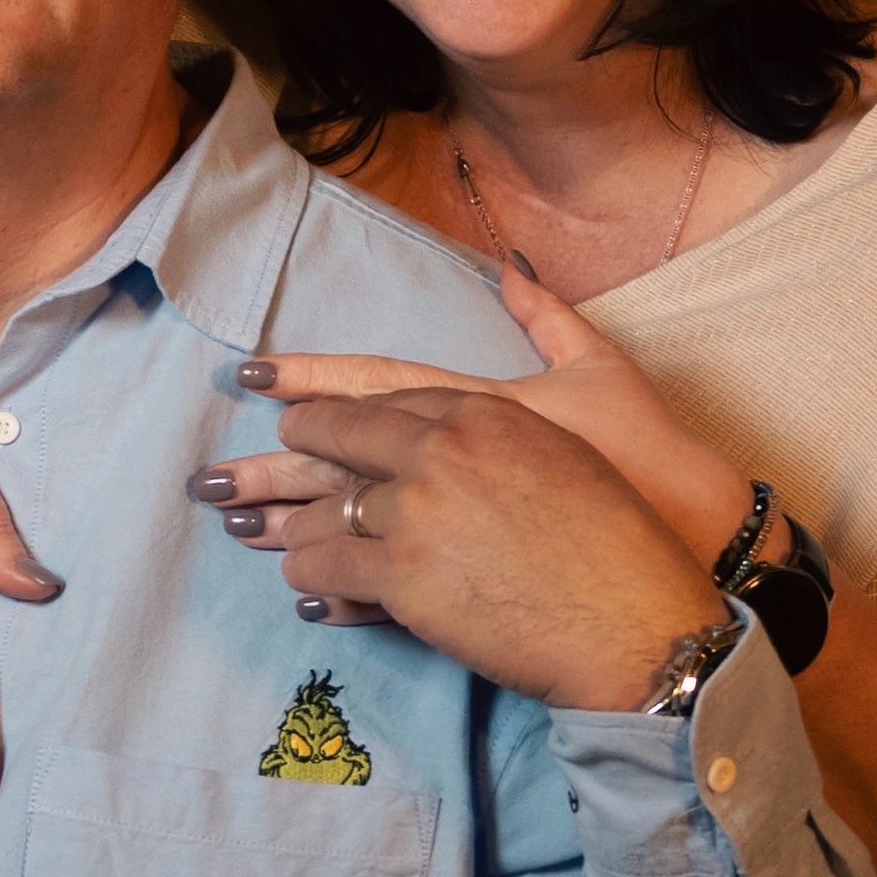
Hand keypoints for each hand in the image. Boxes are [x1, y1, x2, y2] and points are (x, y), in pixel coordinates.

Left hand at [190, 333, 718, 710]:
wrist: (649, 612)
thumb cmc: (642, 503)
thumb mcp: (604, 383)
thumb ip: (549, 319)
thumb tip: (513, 264)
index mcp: (478, 409)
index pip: (377, 389)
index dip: (317, 387)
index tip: (267, 384)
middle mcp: (439, 455)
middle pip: (337, 445)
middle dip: (279, 455)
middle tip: (227, 468)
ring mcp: (419, 518)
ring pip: (328, 514)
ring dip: (285, 526)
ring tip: (245, 530)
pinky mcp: (412, 583)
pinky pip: (339, 575)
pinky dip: (316, 582)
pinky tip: (299, 589)